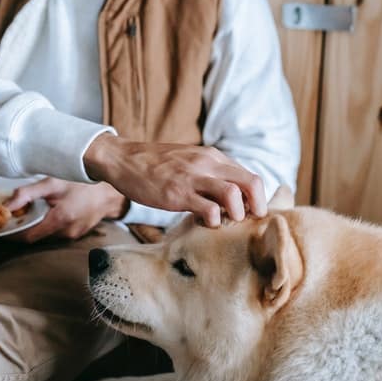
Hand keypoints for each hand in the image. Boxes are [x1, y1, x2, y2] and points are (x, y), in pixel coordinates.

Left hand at [5, 177, 126, 242]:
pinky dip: (51, 224)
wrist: (109, 192)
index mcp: (59, 220)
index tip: (5, 225)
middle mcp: (66, 232)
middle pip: (37, 236)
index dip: (14, 234)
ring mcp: (73, 235)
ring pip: (47, 234)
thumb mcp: (52, 183)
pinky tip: (55, 211)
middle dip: (26, 227)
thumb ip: (27, 194)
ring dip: (39, 225)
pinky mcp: (78, 234)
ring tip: (39, 209)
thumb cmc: (82, 184)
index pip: (28, 237)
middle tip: (19, 214)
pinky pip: (57, 232)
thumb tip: (7, 207)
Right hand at [83, 134, 266, 226]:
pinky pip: (209, 210)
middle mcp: (208, 164)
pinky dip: (212, 222)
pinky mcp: (178, 194)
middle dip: (257, 207)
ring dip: (236, 215)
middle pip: (252, 183)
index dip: (255, 198)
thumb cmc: (157, 164)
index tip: (248, 212)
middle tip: (247, 221)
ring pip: (234, 196)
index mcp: (213, 157)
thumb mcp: (190, 160)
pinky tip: (202, 223)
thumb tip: (231, 193)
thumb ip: (211, 172)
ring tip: (223, 222)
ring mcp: (194, 178)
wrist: (123, 159)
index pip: (250, 176)